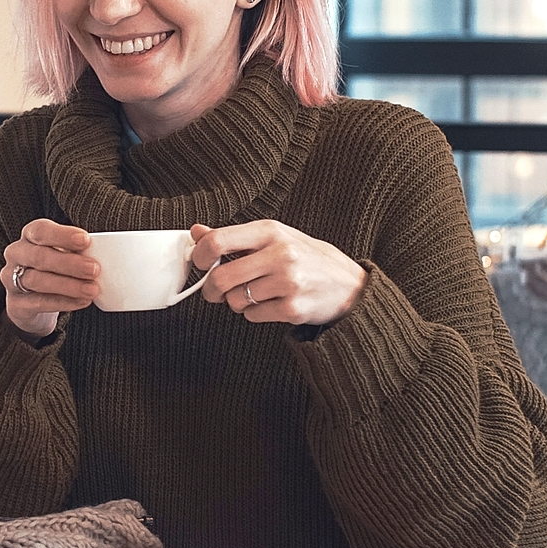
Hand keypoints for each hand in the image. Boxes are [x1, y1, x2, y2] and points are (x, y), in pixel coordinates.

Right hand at [1, 219, 99, 339]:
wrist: (30, 301)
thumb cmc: (53, 268)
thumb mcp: (62, 253)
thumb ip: (78, 251)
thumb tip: (109, 253)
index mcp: (29, 235)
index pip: (40, 230)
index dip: (62, 235)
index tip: (86, 240)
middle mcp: (16, 254)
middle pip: (39, 256)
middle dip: (69, 263)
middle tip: (94, 269)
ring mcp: (11, 280)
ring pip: (37, 281)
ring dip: (68, 285)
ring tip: (92, 290)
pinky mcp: (15, 304)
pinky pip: (38, 303)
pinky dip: (62, 302)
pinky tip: (81, 302)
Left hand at [189, 221, 366, 325]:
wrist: (350, 285)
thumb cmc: (308, 258)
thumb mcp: (275, 238)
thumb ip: (236, 237)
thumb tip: (197, 231)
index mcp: (271, 231)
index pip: (218, 241)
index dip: (199, 256)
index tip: (200, 263)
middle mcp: (280, 254)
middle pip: (221, 278)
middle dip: (211, 289)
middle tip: (215, 291)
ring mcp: (287, 282)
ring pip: (235, 300)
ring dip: (236, 302)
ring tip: (254, 294)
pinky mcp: (292, 309)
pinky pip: (252, 316)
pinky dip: (254, 313)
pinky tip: (270, 304)